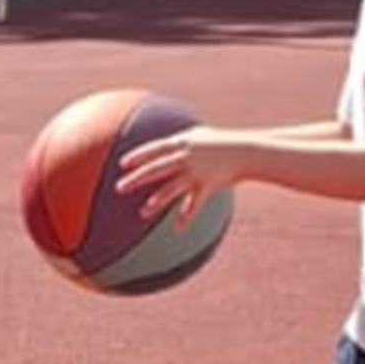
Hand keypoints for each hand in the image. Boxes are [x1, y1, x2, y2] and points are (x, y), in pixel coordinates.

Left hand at [115, 126, 235, 226]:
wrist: (245, 151)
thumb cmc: (222, 142)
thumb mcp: (201, 135)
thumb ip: (183, 139)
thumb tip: (170, 141)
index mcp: (182, 143)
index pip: (155, 149)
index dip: (138, 156)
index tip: (122, 163)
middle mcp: (185, 157)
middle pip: (156, 169)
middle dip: (136, 179)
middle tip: (119, 187)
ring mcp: (195, 173)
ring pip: (171, 189)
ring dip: (156, 202)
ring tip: (143, 213)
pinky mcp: (207, 186)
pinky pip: (194, 204)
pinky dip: (186, 216)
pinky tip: (178, 229)